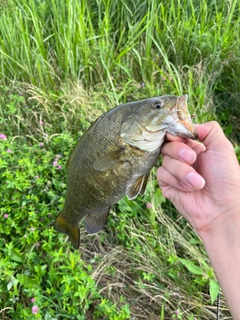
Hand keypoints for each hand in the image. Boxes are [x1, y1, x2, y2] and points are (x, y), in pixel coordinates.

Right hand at [157, 121, 239, 236]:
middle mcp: (183, 159)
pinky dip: (176, 181)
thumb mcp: (222, 147)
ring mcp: (174, 172)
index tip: (178, 135)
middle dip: (179, 151)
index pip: (177, 134)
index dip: (176, 133)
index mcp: (195, 148)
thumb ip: (208, 129)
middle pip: (168, 144)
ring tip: (199, 183)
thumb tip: (189, 125)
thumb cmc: (226, 179)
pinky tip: (189, 189)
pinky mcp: (167, 185)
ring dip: (183, 171)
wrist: (222, 208)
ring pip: (165, 160)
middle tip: (193, 160)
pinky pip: (162, 174)